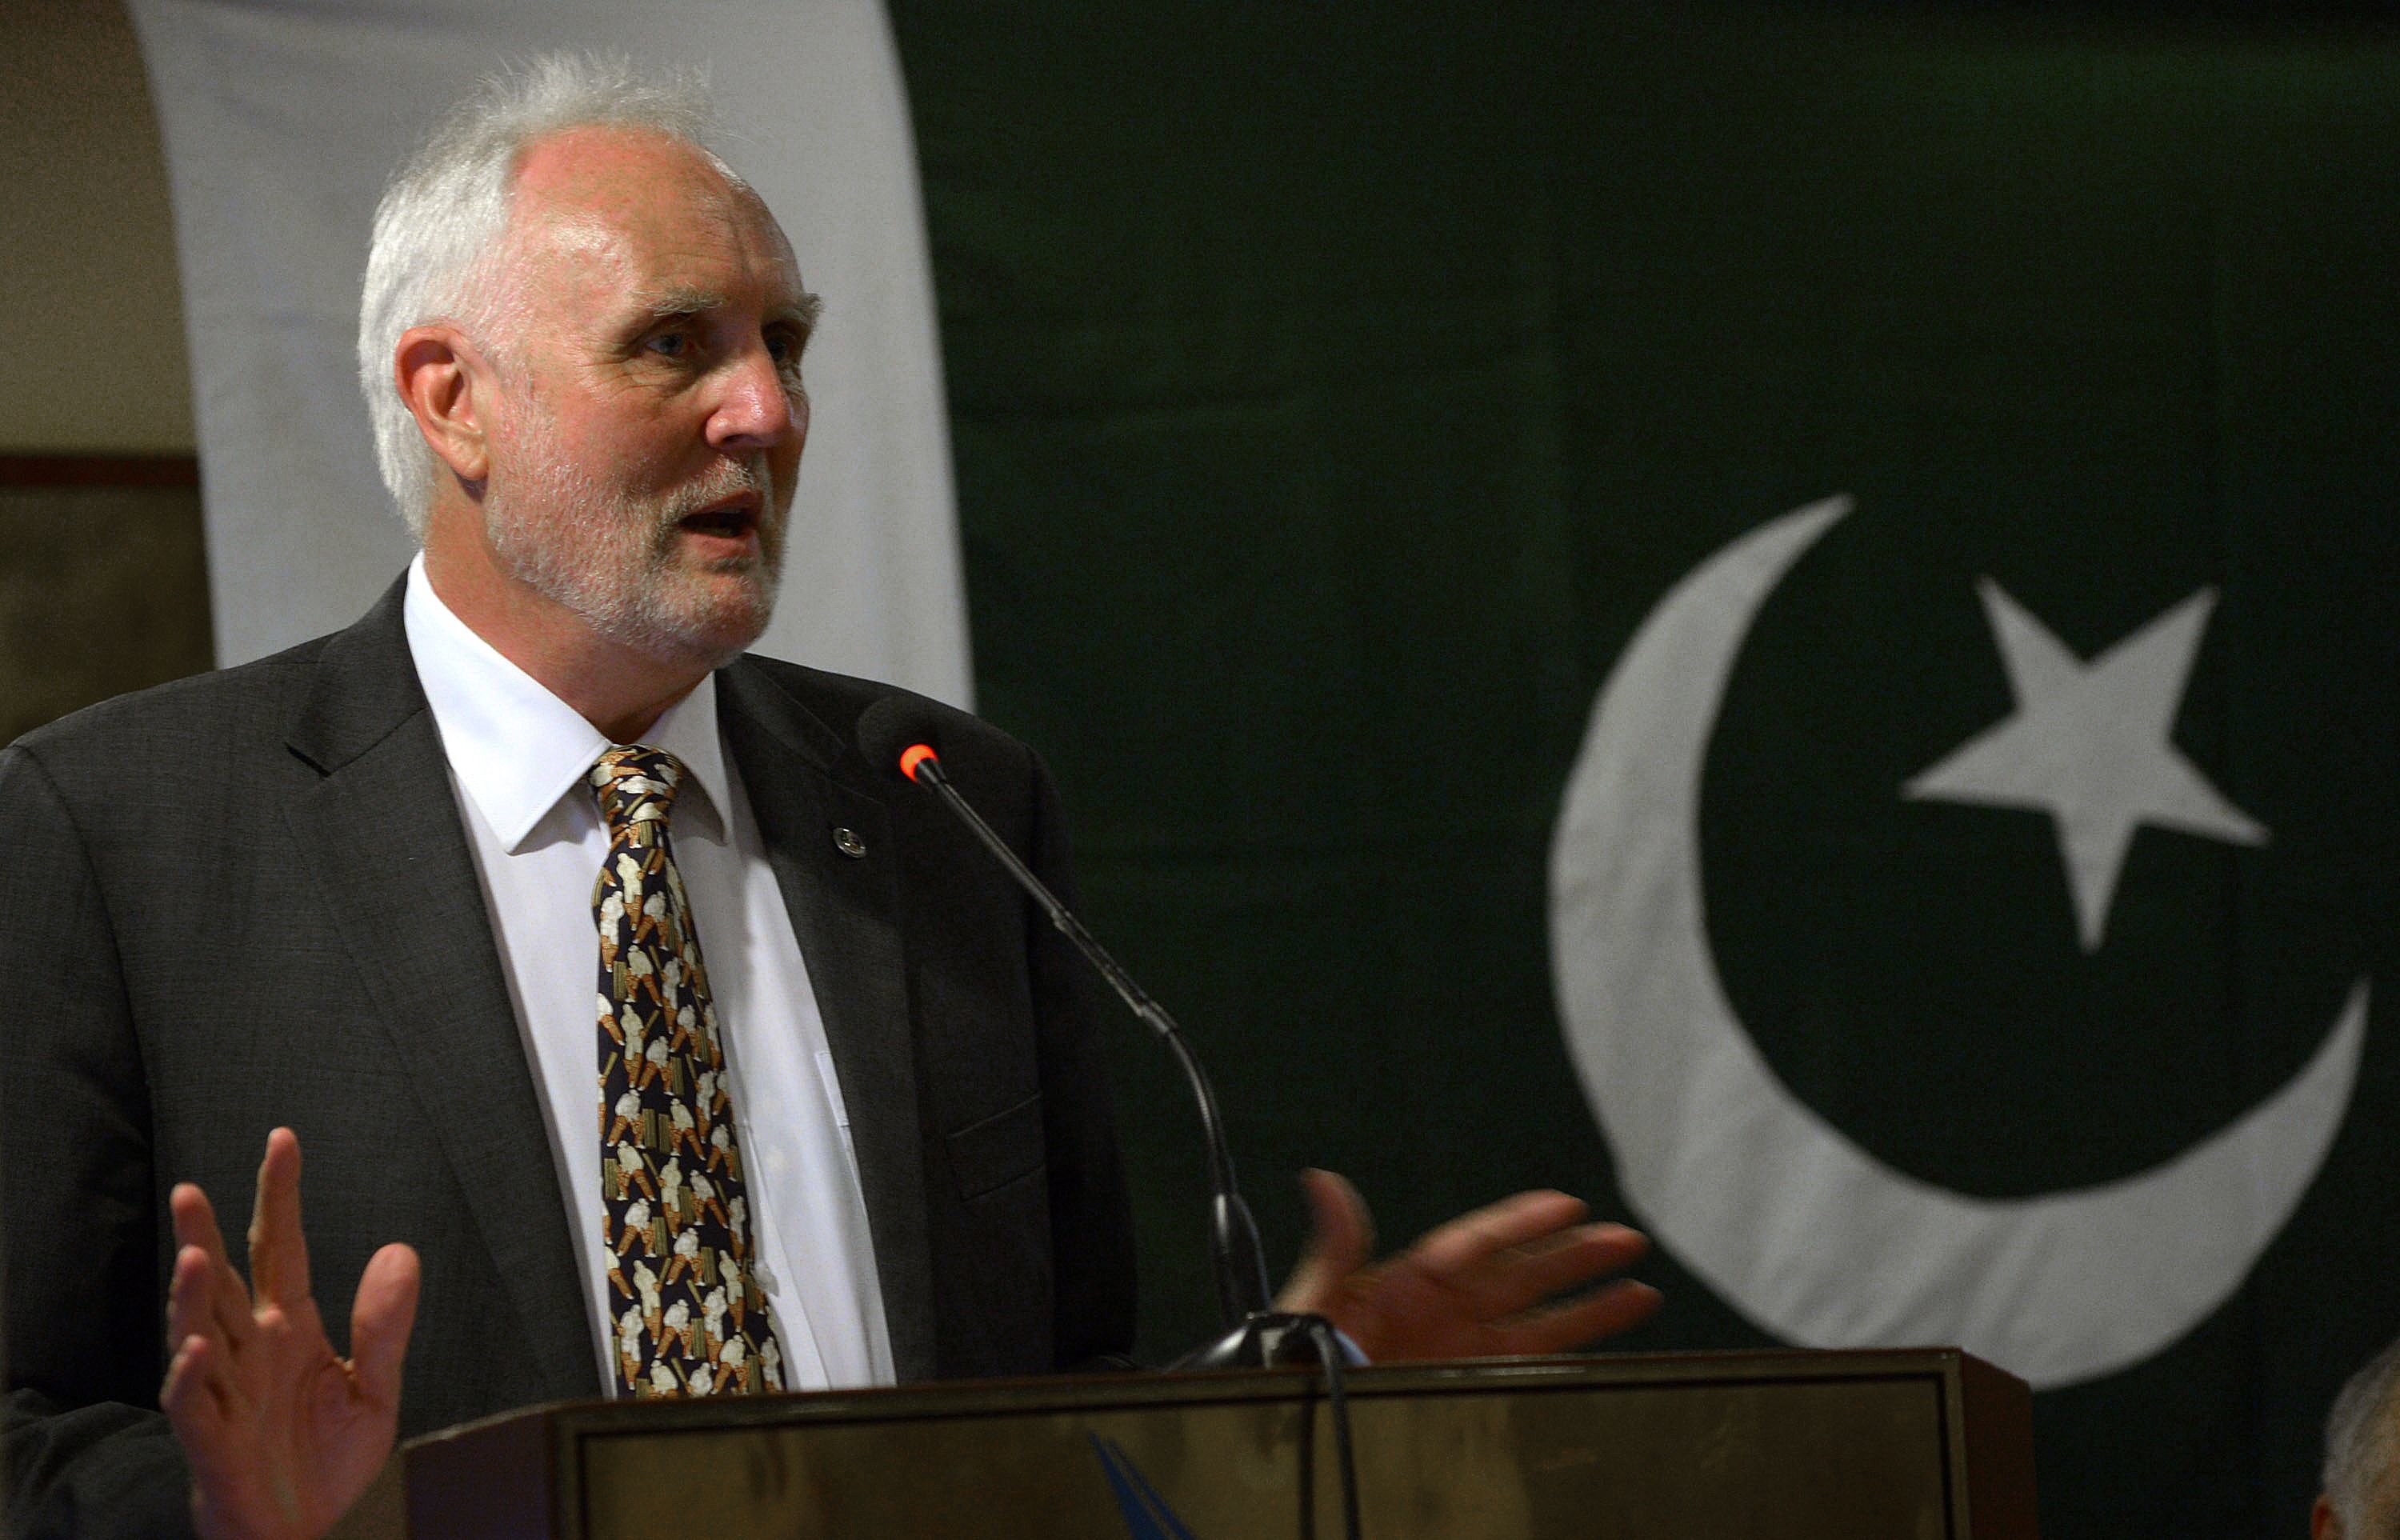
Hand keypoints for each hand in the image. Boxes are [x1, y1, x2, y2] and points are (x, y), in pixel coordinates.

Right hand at [160, 1129, 421, 1539]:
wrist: (302, 1530)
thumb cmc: (325, 1461)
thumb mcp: (374, 1392)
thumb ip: (384, 1327)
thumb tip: (400, 1251)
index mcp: (290, 1328)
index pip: (281, 1249)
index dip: (279, 1196)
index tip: (282, 1140)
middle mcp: (250, 1350)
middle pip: (224, 1282)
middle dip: (204, 1236)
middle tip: (191, 1190)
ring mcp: (225, 1391)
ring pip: (199, 1332)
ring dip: (191, 1295)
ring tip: (191, 1253)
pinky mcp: (212, 1439)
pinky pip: (193, 1402)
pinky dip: (192, 1374)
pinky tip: (200, 1347)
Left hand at [1274, 1169, 1660, 1361]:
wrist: (1292, 1421)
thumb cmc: (1289, 1359)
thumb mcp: (1309, 1300)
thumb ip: (1334, 1247)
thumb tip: (1322, 1181)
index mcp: (1407, 1281)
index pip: (1476, 1244)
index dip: (1522, 1224)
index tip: (1566, 1206)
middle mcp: (1442, 1311)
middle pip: (1521, 1277)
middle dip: (1574, 1259)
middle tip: (1626, 1239)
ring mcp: (1459, 1348)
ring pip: (1538, 1321)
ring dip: (1589, 1305)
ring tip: (1641, 1290)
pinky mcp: (1468, 1384)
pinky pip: (1528, 1363)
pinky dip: (1569, 1351)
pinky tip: (1607, 1342)